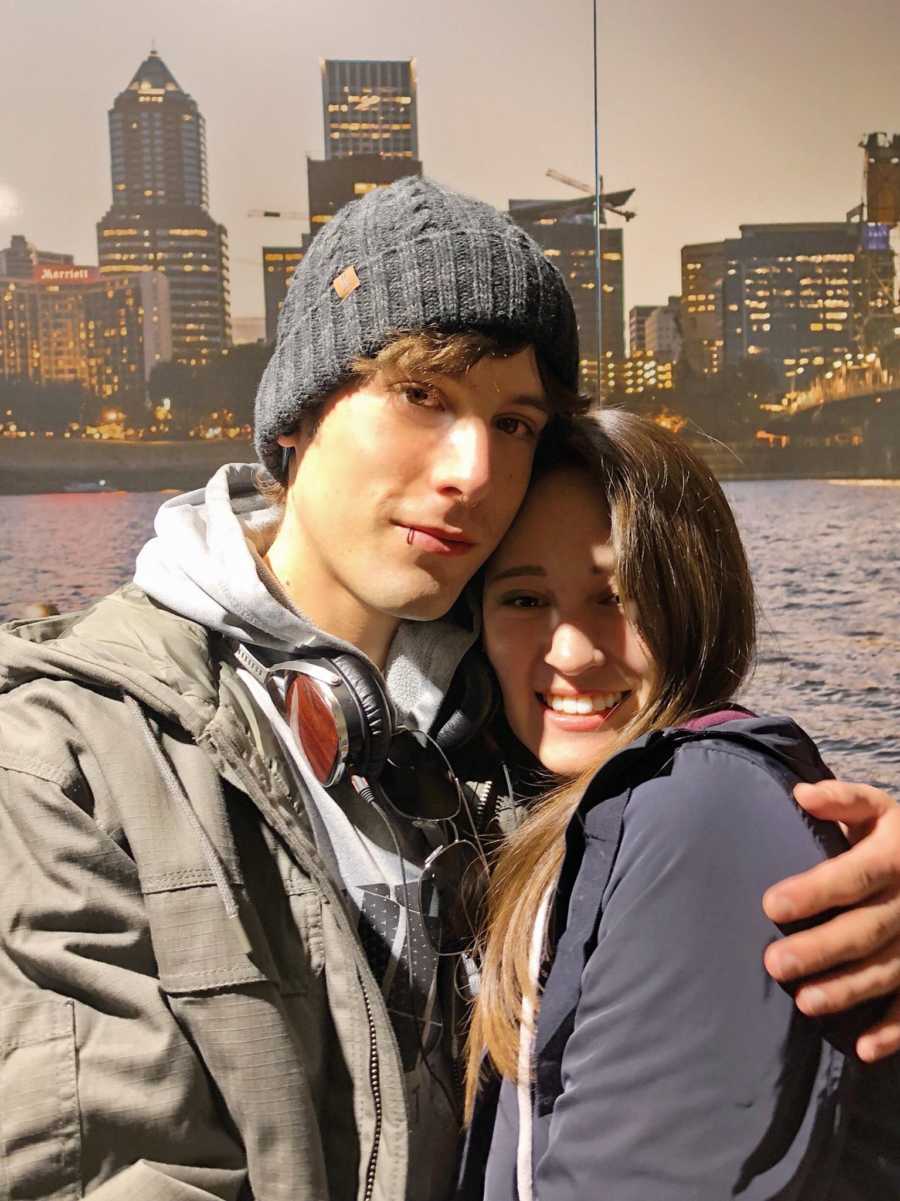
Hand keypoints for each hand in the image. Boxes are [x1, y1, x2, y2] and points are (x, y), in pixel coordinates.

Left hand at [762, 779, 899, 1061]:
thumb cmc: (897, 835)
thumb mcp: (879, 809)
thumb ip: (842, 800)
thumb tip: (801, 794)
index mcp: (897, 857)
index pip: (853, 876)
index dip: (814, 892)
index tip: (769, 905)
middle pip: (867, 929)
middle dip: (822, 949)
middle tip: (774, 963)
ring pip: (889, 970)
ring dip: (849, 990)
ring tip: (804, 1002)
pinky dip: (894, 1030)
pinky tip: (863, 1048)